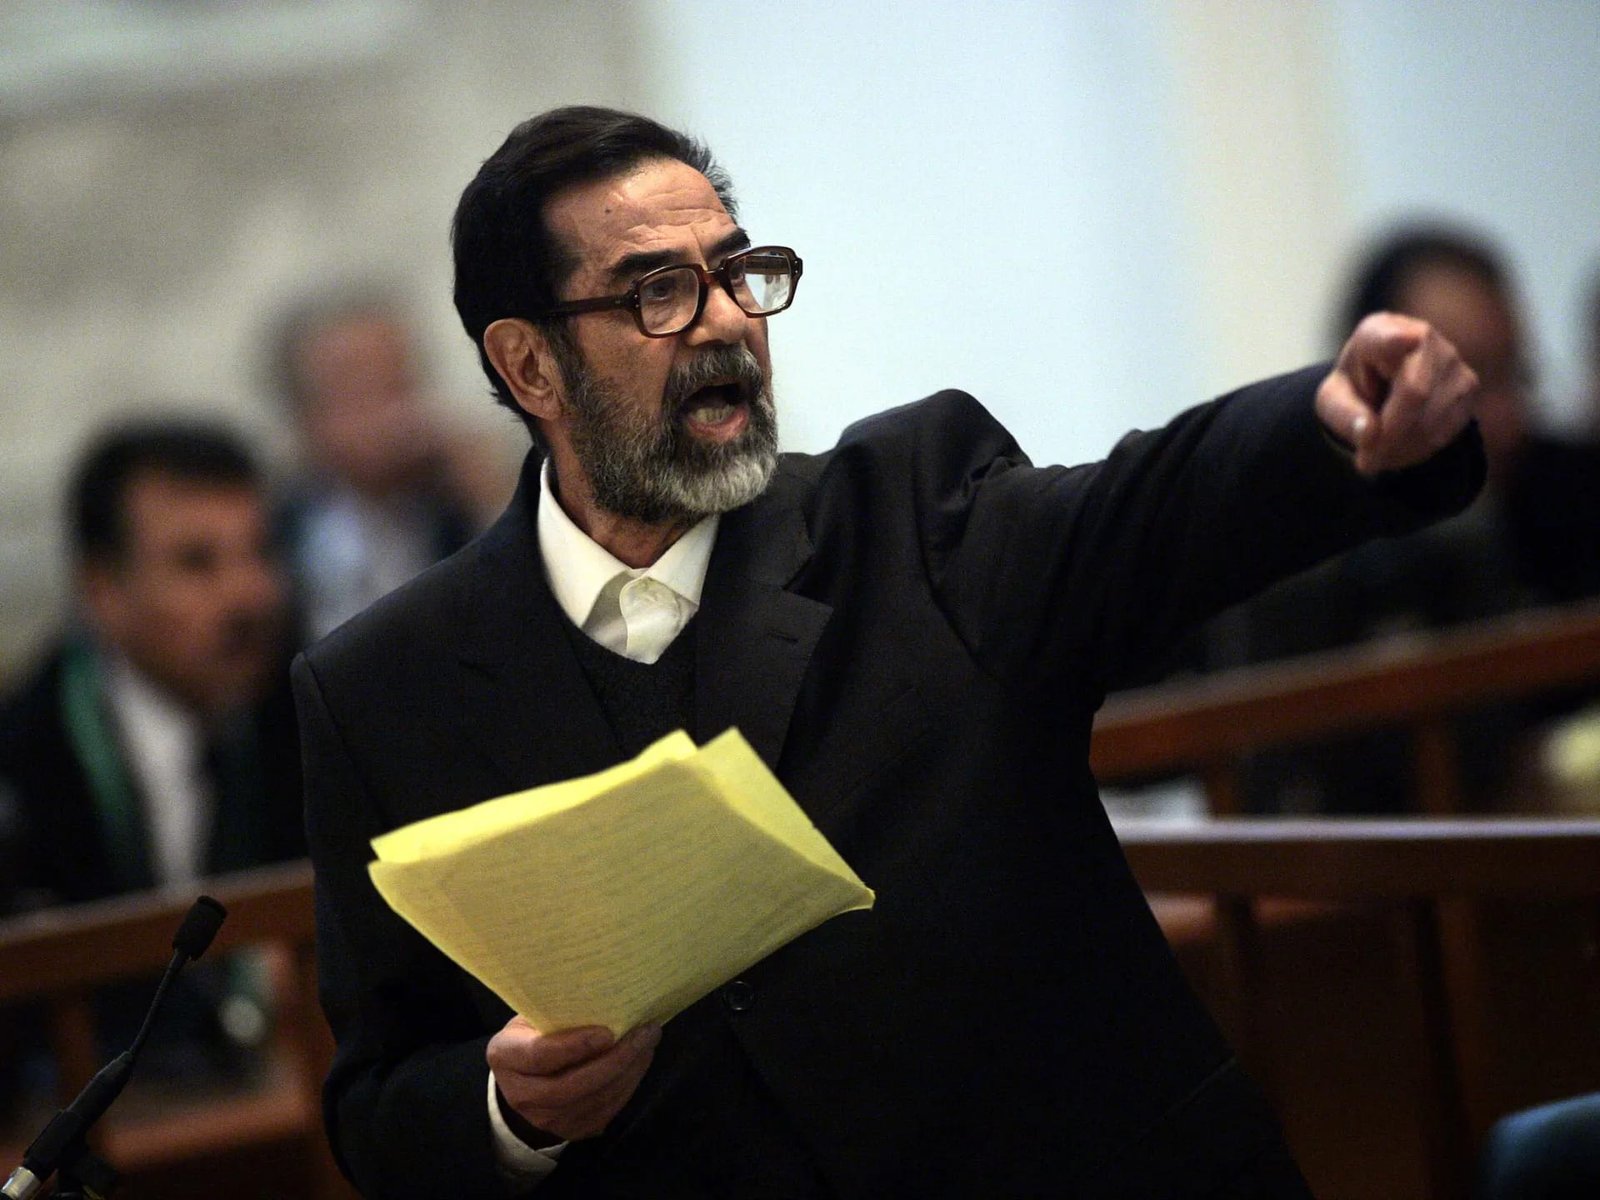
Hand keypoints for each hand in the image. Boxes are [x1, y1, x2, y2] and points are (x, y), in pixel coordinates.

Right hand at [487, 1017, 660, 1141]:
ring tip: (648, 1043)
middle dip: (615, 1060)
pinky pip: (605, 1111)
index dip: (575, 1046)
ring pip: (593, 1101)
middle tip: (645, 1034)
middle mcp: (520, 1094)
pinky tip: (640, 1062)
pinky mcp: (570, 1130)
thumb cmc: (533, 1033)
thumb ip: (557, 1010)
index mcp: (505, 1056)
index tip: (608, 1032)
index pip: (540, 1056)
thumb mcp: (532, 1016)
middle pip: (571, 1086)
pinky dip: (628, 1086)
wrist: (523, 1079)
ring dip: (628, 1072)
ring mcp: (544, 1119)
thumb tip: (606, 992)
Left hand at [1316, 312, 1479, 475]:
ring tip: (1379, 456)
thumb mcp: (1332, 401)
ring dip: (1402, 449)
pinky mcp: (1469, 386)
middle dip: (1389, 436)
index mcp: (1378, 331)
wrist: (1383, 388)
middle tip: (1366, 463)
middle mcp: (1422, 337)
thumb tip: (1369, 434)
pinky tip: (1402, 448)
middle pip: (1414, 393)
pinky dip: (1421, 449)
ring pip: (1433, 417)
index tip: (1409, 338)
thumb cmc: (1354, 389)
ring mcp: (1451, 360)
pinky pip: (1448, 429)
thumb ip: (1344, 415)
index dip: (1397, 340)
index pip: (1389, 338)